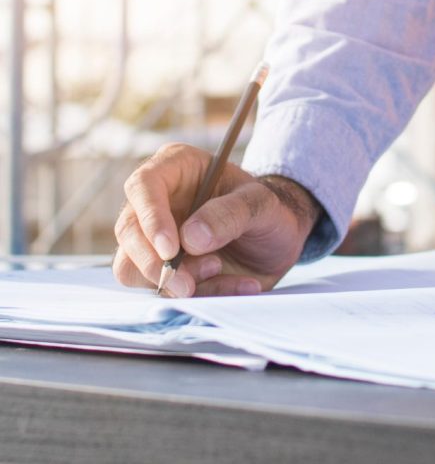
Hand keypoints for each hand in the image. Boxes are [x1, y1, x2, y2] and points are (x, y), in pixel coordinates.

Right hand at [113, 143, 321, 296]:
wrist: (277, 240)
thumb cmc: (269, 210)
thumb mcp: (263, 204)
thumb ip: (232, 213)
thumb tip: (189, 238)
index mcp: (176, 167)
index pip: (143, 186)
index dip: (151, 218)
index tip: (171, 250)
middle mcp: (157, 200)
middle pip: (128, 231)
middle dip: (155, 264)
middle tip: (188, 285)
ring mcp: (153, 236)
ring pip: (131, 266)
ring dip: (173, 281)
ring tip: (218, 268)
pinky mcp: (160, 268)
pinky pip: (158, 291)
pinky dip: (196, 296)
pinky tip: (231, 284)